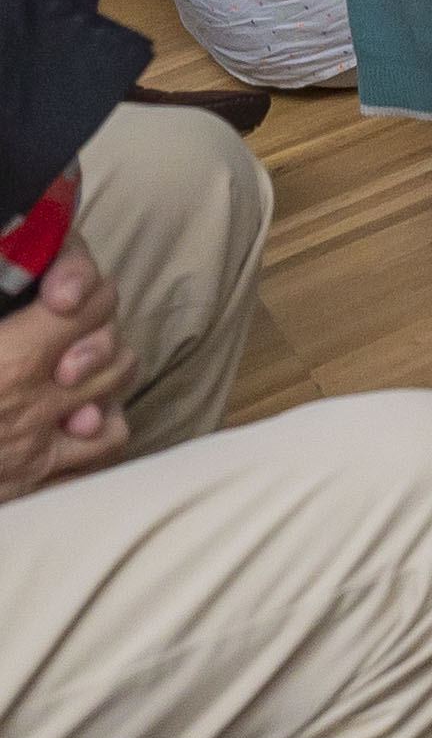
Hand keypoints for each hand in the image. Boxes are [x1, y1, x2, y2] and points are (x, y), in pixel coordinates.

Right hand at [0, 244, 132, 503]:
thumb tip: (9, 250)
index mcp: (11, 361)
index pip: (91, 302)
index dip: (83, 283)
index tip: (59, 289)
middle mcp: (36, 405)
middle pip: (113, 351)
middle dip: (96, 334)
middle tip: (63, 334)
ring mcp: (40, 451)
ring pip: (115, 404)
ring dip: (101, 386)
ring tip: (67, 378)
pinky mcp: (34, 487)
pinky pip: (99, 455)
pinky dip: (93, 436)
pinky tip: (67, 424)